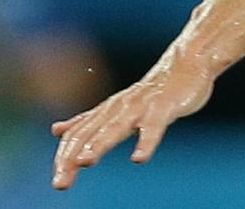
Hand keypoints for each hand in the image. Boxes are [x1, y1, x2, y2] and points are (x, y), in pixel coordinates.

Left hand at [51, 50, 214, 188]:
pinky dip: (146, 142)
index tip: (57, 180)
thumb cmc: (153, 90)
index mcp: (107, 111)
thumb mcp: (116, 107)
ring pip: (117, 127)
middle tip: (61, 183)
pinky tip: (139, 158)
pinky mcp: (164, 106)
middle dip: (73, 158)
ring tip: (85, 162)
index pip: (79, 135)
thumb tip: (57, 130)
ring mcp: (141, 106)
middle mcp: (119, 108)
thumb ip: (88, 120)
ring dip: (100, 144)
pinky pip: (155, 126)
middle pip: (91, 134)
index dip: (65, 156)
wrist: (188, 61)